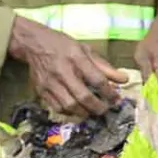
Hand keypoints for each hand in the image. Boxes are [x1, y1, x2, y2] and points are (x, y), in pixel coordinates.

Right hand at [9, 17, 125, 116]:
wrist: (34, 44)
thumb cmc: (63, 45)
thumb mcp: (85, 50)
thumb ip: (104, 66)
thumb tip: (124, 80)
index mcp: (76, 58)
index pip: (97, 80)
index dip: (109, 93)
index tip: (116, 99)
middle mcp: (63, 71)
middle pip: (83, 97)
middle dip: (98, 107)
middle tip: (105, 110)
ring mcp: (50, 83)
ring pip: (70, 106)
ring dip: (84, 113)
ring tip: (92, 111)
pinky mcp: (41, 91)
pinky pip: (57, 108)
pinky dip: (69, 112)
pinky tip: (76, 109)